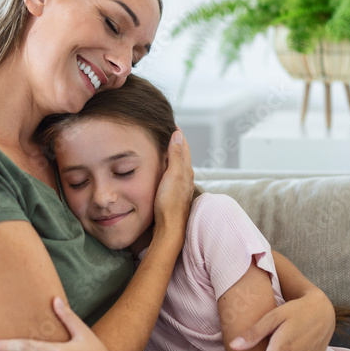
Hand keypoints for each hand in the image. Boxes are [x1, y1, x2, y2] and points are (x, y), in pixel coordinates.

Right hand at [152, 128, 193, 242]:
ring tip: (165, 145)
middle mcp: (185, 177)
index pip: (184, 146)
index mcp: (186, 170)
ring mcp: (180, 186)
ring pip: (178, 164)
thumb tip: (177, 134)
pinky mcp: (174, 194)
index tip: (171, 122)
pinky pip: (172, 174)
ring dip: (173, 153)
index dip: (178, 133)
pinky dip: (169, 165)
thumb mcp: (173, 175)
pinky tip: (163, 169)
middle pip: (182, 154)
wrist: (169, 228)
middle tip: (167, 130)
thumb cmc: (170, 203)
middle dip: (176, 141)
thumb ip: (176, 156)